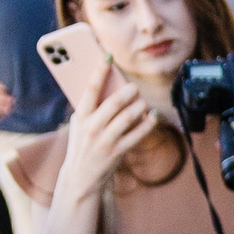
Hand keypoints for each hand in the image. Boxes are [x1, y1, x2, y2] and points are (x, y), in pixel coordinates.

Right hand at [52, 70, 159, 207]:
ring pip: (127, 118)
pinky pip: (137, 134)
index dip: (99, 71)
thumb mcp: (80, 124)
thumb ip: (92, 107)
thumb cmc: (82, 144)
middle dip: (127, 92)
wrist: (80, 177)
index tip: (107, 56)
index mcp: (80, 116)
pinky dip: (148, 124)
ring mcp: (105, 141)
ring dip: (139, 107)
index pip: (90, 89)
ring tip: (143, 102)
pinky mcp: (117, 152)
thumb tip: (111, 85)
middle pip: (113, 103)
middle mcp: (91, 127)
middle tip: (134, 87)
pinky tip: (153, 116)